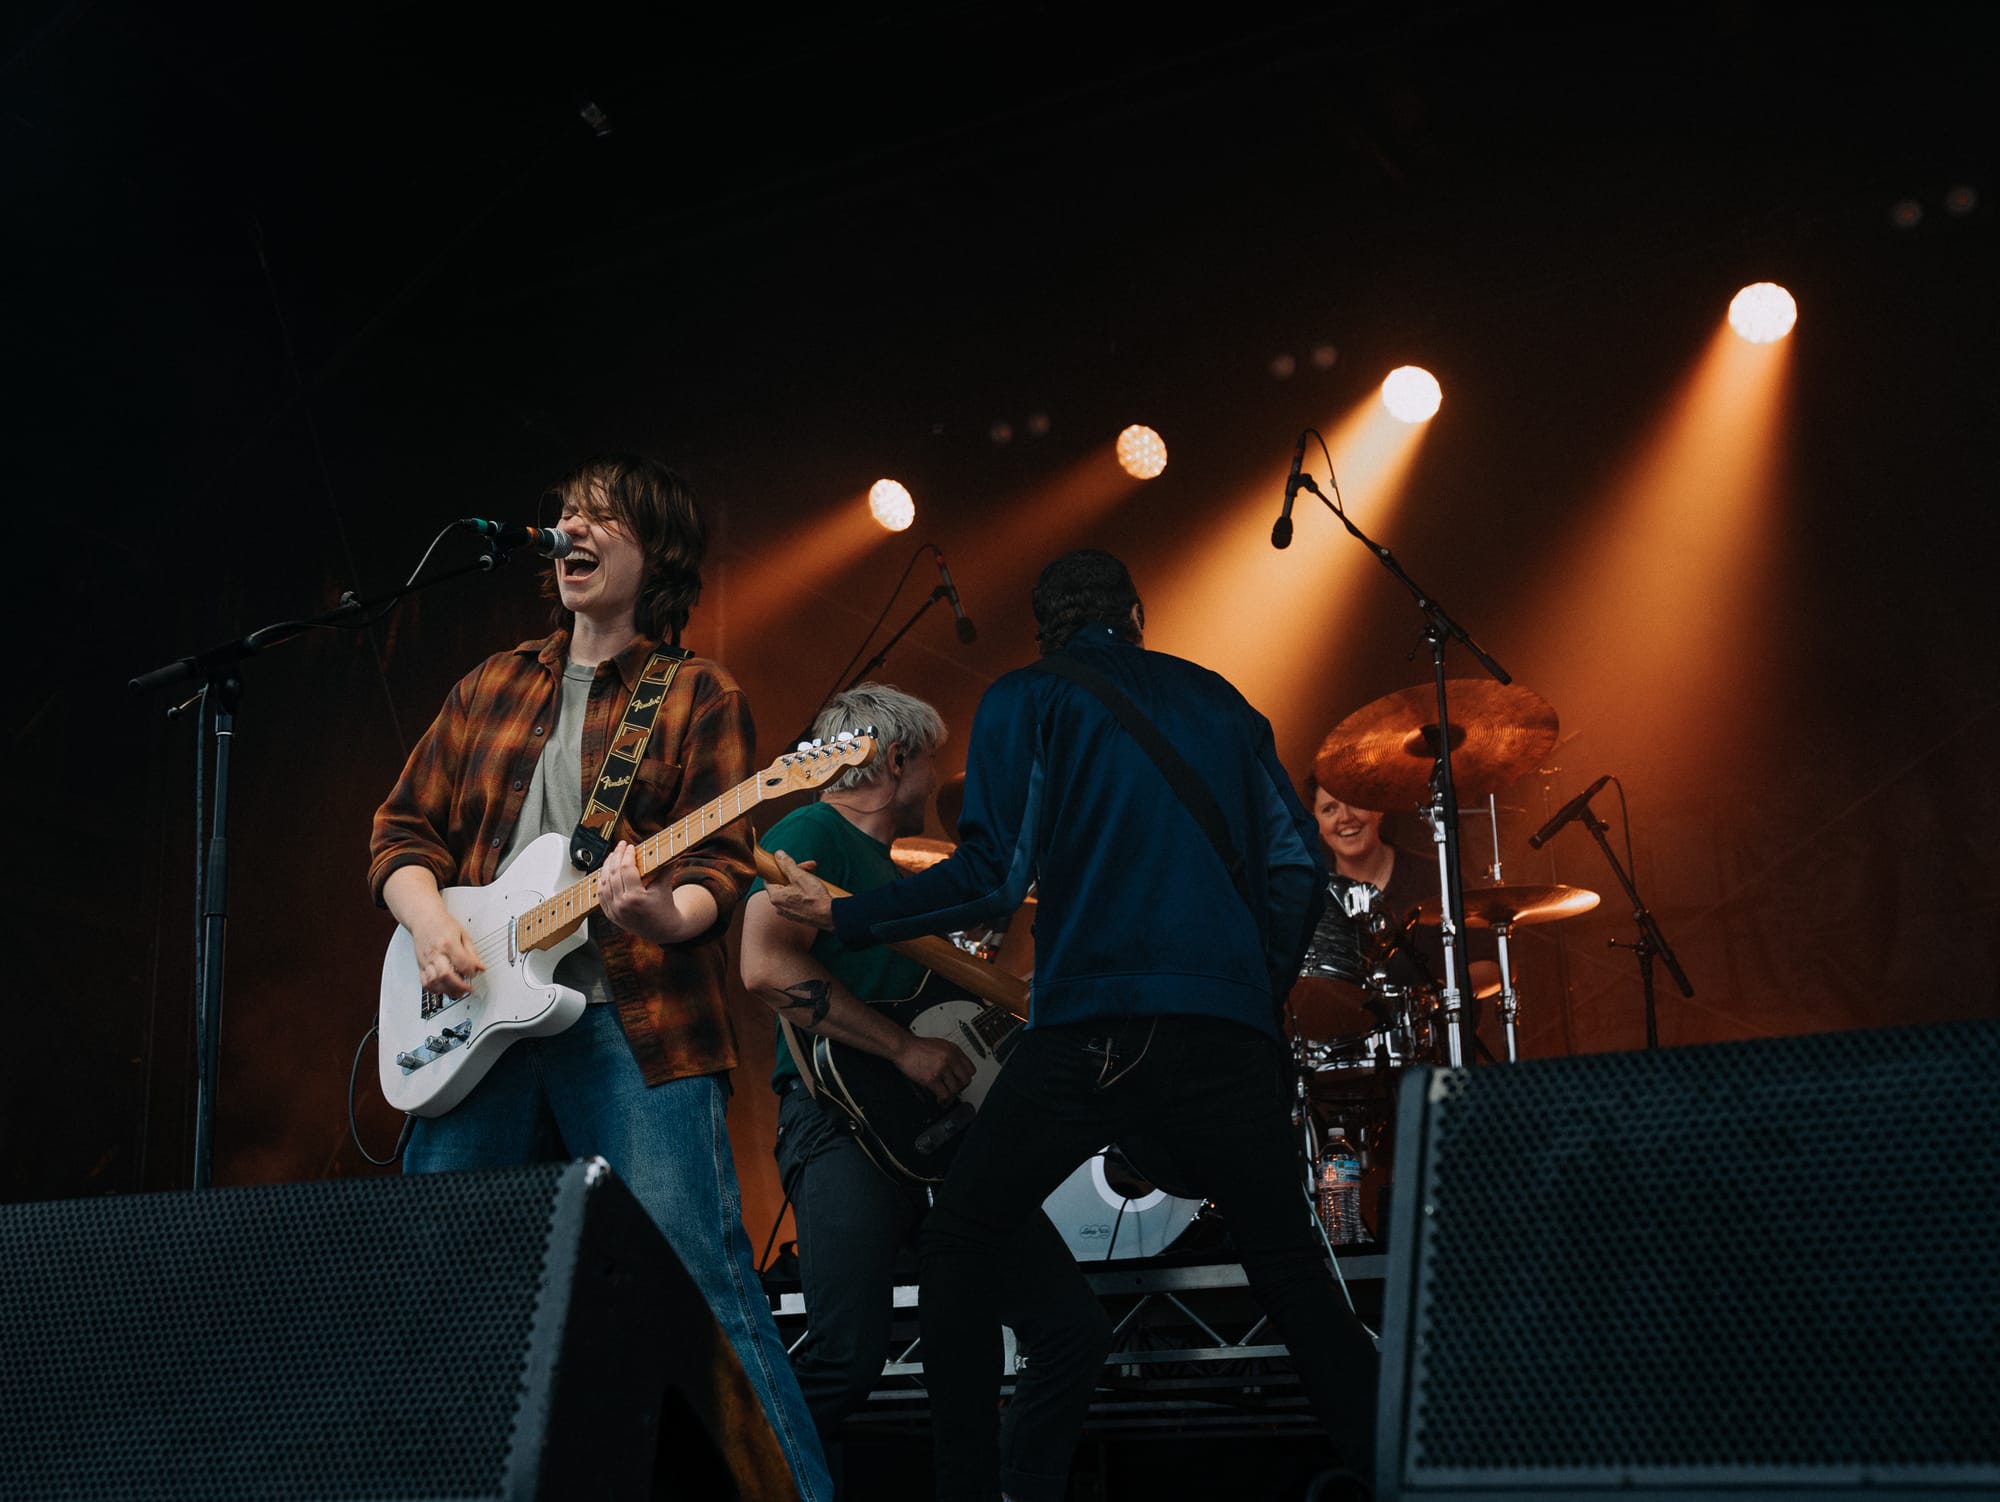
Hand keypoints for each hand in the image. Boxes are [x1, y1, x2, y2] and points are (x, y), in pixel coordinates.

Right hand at [410, 910, 482, 998]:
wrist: (424, 918)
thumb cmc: (442, 924)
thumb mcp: (463, 934)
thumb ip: (472, 953)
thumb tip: (480, 968)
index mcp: (448, 943)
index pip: (462, 963)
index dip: (471, 972)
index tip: (474, 973)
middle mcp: (435, 953)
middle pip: (446, 975)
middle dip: (459, 986)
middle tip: (468, 989)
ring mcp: (426, 960)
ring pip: (434, 982)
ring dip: (447, 990)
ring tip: (458, 992)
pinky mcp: (420, 965)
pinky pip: (425, 983)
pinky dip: (435, 990)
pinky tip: (444, 989)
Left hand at [599, 841, 715, 944]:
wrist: (663, 930)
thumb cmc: (665, 907)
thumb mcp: (665, 886)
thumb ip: (666, 866)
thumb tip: (670, 848)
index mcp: (636, 898)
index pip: (626, 869)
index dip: (627, 855)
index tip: (630, 846)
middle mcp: (622, 905)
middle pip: (613, 874)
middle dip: (616, 856)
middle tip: (620, 846)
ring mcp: (614, 911)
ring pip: (603, 883)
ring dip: (606, 867)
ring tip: (612, 856)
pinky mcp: (610, 915)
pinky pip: (601, 895)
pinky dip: (601, 882)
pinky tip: (605, 872)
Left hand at [764, 851, 834, 931]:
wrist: (830, 915)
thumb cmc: (815, 898)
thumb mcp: (800, 876)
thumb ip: (787, 864)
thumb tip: (778, 855)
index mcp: (775, 897)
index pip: (769, 879)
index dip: (779, 869)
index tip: (788, 864)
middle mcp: (779, 906)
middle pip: (782, 883)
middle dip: (796, 872)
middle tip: (808, 867)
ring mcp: (788, 912)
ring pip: (791, 891)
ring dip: (801, 880)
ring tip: (814, 875)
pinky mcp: (798, 915)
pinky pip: (797, 899)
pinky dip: (803, 891)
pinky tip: (814, 887)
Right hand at [894, 1033, 975, 1104]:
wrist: (904, 1047)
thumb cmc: (918, 1047)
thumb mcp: (940, 1045)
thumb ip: (951, 1056)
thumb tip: (957, 1069)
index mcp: (954, 1050)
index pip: (971, 1068)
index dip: (966, 1077)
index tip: (962, 1082)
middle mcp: (950, 1058)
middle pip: (965, 1080)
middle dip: (960, 1087)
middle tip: (955, 1090)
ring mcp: (942, 1068)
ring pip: (955, 1088)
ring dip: (951, 1095)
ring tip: (946, 1096)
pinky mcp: (932, 1078)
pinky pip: (944, 1094)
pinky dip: (943, 1099)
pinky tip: (940, 1099)